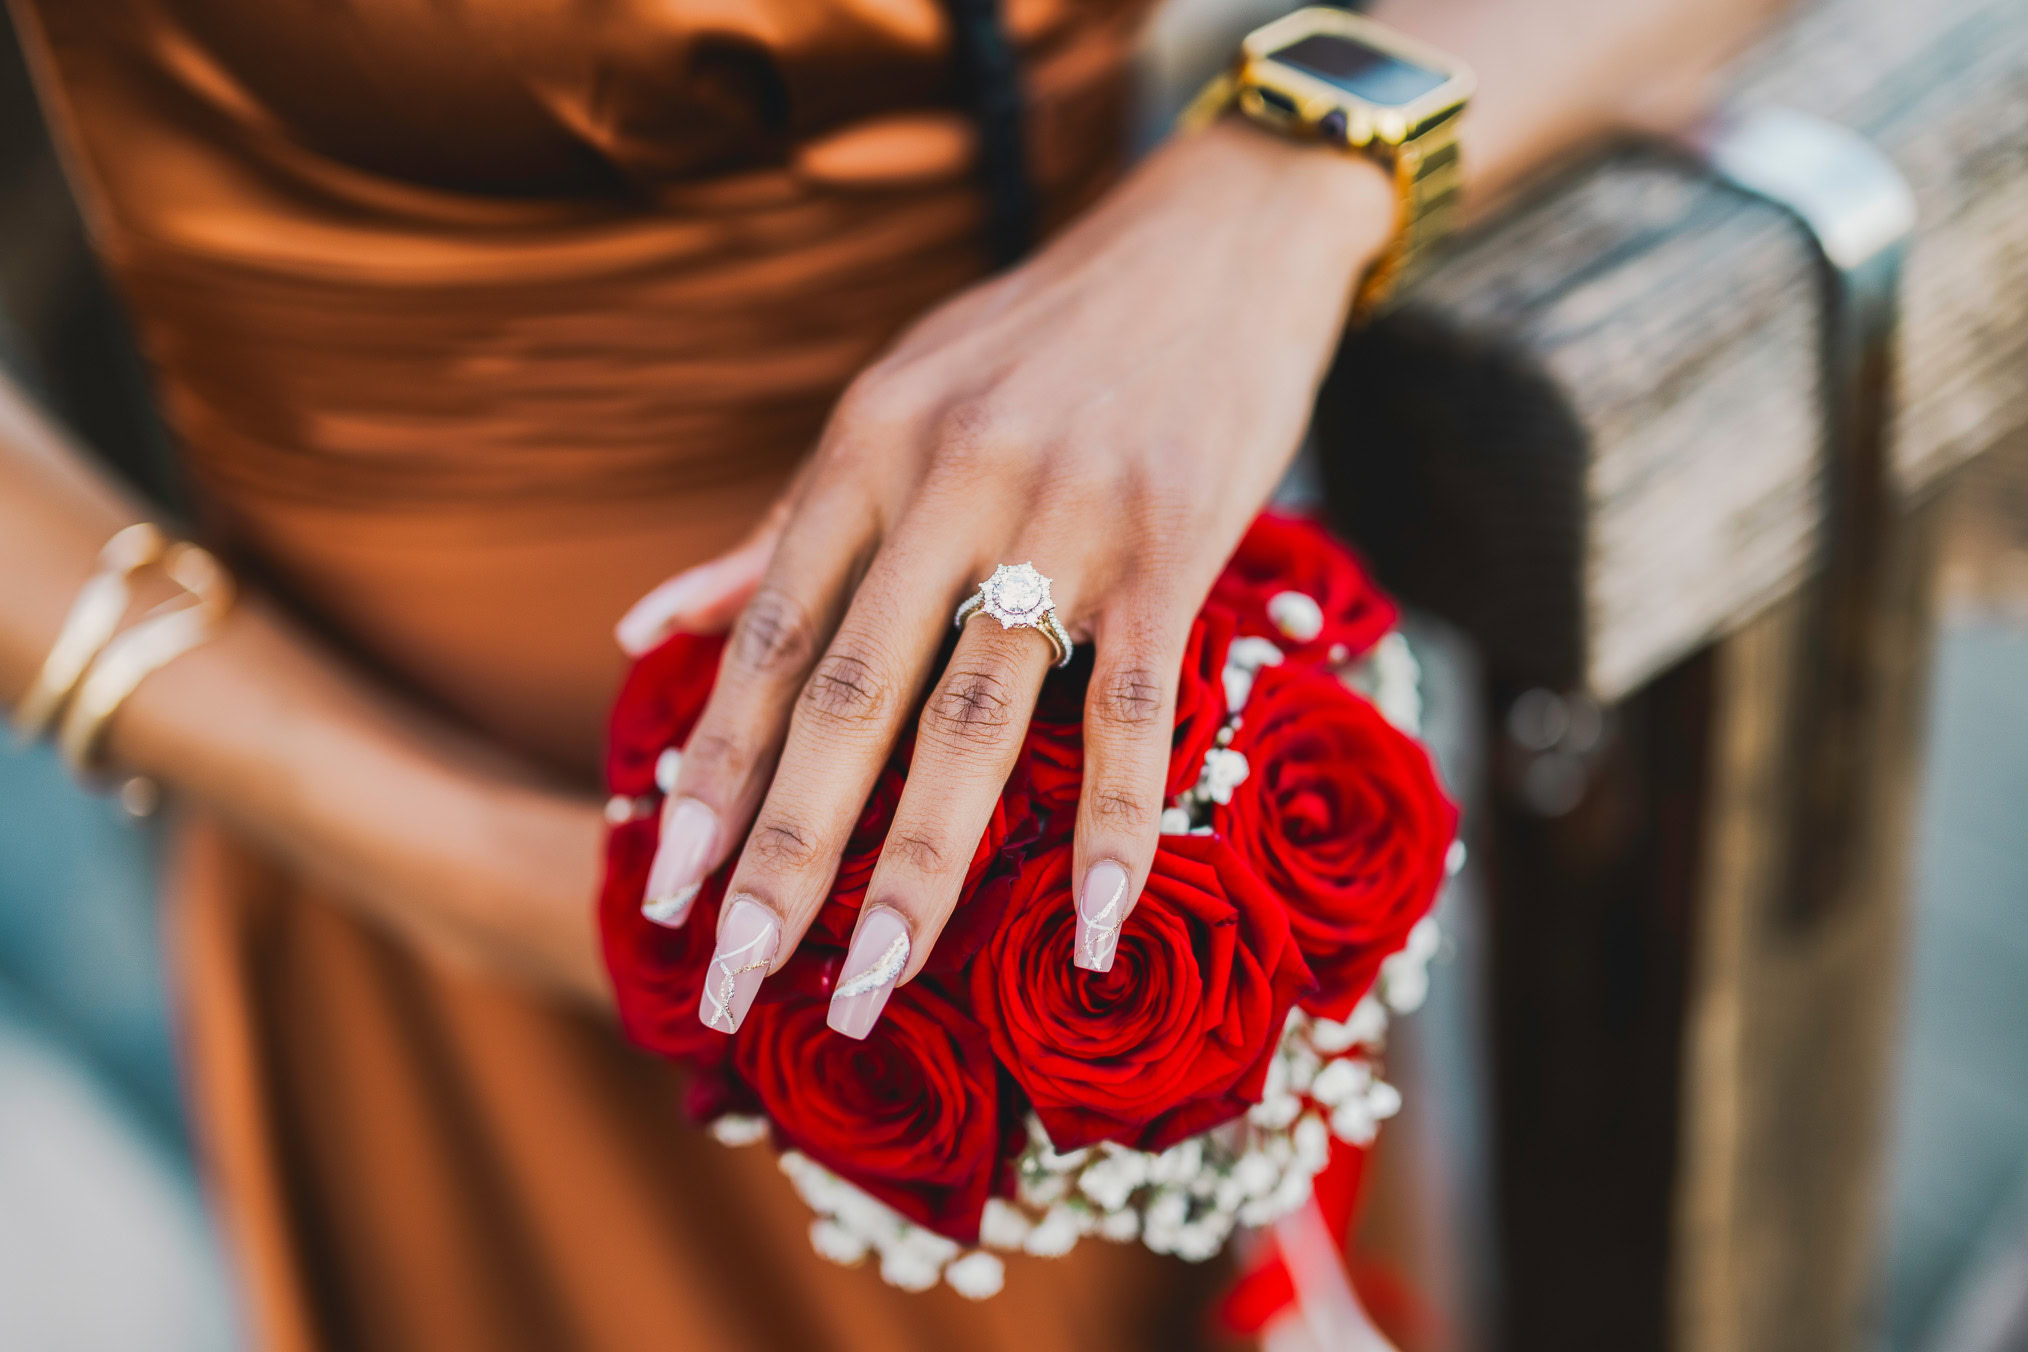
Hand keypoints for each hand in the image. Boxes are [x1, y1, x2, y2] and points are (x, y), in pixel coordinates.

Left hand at [616, 121, 1393, 1037]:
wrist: (1219, 235)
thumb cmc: (1042, 333)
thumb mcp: (889, 399)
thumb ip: (774, 529)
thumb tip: (646, 631)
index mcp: (865, 449)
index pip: (767, 641)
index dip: (711, 771)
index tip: (661, 887)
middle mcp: (949, 483)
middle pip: (848, 699)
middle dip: (783, 853)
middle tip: (730, 978)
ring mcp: (1066, 515)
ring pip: (975, 719)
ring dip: (917, 867)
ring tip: (872, 984)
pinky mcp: (1175, 542)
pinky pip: (1138, 707)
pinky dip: (1122, 824)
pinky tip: (1101, 927)